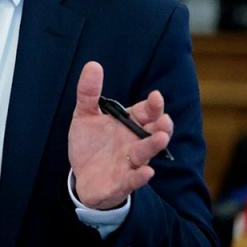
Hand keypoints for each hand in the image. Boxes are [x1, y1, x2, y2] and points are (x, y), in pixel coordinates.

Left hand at [68, 61, 173, 208]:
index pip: (146, 112)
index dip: (153, 105)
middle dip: (161, 125)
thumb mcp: (85, 115)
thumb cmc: (90, 144)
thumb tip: (93, 65)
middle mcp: (134, 142)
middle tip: (164, 119)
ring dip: (153, 146)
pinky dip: (140, 176)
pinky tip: (146, 171)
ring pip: (146, 154)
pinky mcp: (122, 182)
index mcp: (129, 124)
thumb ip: (88, 92)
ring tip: (161, 137)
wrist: (82, 175)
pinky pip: (134, 179)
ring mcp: (130, 162)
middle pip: (153, 132)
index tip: (155, 96)